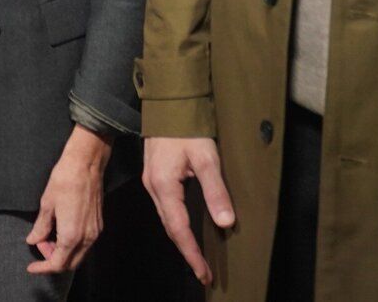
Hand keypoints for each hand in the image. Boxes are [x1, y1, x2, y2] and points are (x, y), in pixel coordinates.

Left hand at [27, 124, 111, 274]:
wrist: (86, 164)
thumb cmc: (64, 181)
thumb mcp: (47, 204)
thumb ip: (41, 227)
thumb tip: (33, 240)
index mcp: (72, 235)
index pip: (58, 263)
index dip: (43, 268)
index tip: (31, 267)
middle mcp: (87, 238)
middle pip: (70, 263)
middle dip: (53, 260)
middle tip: (39, 245)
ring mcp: (95, 232)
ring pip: (79, 255)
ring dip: (63, 252)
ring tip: (47, 236)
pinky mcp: (98, 225)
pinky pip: (85, 245)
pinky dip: (72, 245)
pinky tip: (60, 231)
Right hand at [143, 136, 235, 285]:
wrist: (168, 104)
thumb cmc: (187, 129)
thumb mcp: (207, 158)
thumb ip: (216, 191)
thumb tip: (226, 222)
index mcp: (164, 185)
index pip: (179, 229)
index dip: (192, 253)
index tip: (204, 273)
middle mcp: (153, 186)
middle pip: (170, 227)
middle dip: (186, 251)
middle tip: (203, 272)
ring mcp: (151, 181)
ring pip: (166, 218)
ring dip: (181, 239)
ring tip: (197, 256)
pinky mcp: (154, 176)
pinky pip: (165, 207)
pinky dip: (176, 223)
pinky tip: (186, 228)